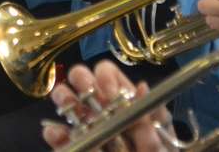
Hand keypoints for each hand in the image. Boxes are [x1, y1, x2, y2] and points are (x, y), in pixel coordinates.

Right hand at [43, 61, 170, 150]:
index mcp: (123, 99)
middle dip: (82, 79)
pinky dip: (54, 133)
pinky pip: (56, 135)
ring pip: (64, 101)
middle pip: (82, 78)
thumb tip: (142, 87)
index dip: (106, 76)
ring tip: (69, 106)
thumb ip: (155, 117)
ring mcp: (83, 125)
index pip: (107, 73)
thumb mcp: (164, 138)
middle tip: (88, 92)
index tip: (109, 90)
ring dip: (64, 98)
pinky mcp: (72, 144)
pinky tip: (60, 134)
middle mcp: (100, 107)